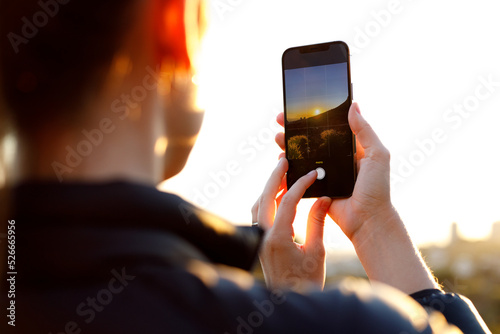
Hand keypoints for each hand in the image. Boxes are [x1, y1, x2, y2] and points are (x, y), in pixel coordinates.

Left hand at [252, 159, 331, 290]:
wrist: (290, 299)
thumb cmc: (306, 280)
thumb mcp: (317, 252)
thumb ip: (318, 222)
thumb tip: (325, 198)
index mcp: (278, 238)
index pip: (287, 202)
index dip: (300, 185)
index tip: (313, 174)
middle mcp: (263, 236)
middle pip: (264, 197)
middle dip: (275, 177)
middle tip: (285, 160)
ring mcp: (258, 238)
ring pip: (258, 204)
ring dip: (270, 187)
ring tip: (283, 173)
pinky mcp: (259, 241)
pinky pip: (259, 214)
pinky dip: (268, 200)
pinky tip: (279, 195)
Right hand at [276, 103, 391, 242]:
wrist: (367, 219)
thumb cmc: (377, 188)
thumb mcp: (377, 155)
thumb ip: (365, 131)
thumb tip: (354, 105)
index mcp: (350, 149)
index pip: (329, 128)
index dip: (315, 117)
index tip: (300, 108)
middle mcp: (336, 159)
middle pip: (312, 140)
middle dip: (295, 129)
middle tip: (281, 119)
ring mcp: (324, 173)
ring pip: (303, 155)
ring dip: (289, 145)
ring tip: (278, 138)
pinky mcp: (315, 187)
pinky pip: (299, 175)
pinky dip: (289, 167)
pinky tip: (281, 159)